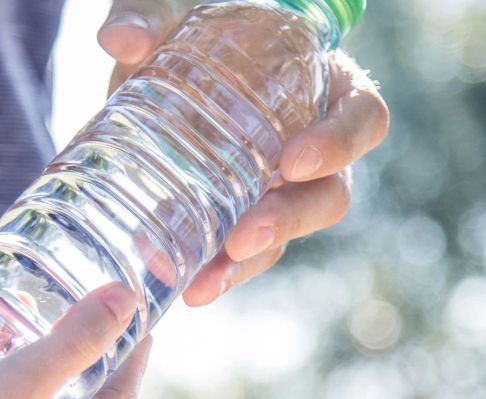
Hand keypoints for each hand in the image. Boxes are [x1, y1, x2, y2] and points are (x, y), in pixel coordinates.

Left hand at [97, 1, 389, 305]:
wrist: (159, 57)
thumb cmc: (190, 24)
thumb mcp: (174, 10)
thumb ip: (151, 14)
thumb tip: (122, 39)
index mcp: (323, 85)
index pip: (363, 117)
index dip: (339, 144)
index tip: (291, 162)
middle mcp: (311, 142)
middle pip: (330, 194)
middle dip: (289, 221)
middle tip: (241, 237)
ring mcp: (276, 185)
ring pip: (286, 234)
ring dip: (248, 263)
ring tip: (201, 283)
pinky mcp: (239, 210)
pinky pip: (243, 249)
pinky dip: (216, 269)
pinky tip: (183, 284)